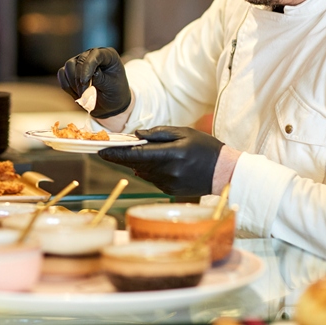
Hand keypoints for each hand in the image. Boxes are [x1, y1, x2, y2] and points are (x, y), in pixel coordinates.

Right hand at [57, 47, 130, 118]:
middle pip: (78, 61)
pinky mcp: (71, 71)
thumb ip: (100, 79)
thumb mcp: (112, 87)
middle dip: (79, 80)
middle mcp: (93, 55)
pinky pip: (62, 75)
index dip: (87, 67)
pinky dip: (67, 86)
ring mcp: (81, 62)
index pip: (95, 55)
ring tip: (83, 96)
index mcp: (108, 55)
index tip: (84, 82)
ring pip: (68, 67)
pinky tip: (77, 94)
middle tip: (85, 95)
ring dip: (73, 84)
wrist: (110, 104)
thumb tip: (86, 74)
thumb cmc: (115, 93)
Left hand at [98, 126, 222, 195]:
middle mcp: (168, 172)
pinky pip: (152, 179)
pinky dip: (150, 171)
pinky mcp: (170, 192)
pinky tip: (160, 163)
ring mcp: (168, 184)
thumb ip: (159, 133)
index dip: (116, 154)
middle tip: (112, 149)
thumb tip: (137, 136)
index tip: (101, 150)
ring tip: (149, 153)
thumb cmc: (206, 148)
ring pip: (142, 172)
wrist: (224, 172)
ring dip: (138, 163)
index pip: (136, 155)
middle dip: (123, 157)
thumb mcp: (184, 133)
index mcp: (171, 154)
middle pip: (135, 164)